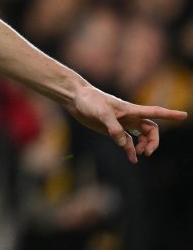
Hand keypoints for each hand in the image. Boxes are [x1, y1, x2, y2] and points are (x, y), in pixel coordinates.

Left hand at [66, 84, 186, 162]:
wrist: (76, 99)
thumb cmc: (90, 101)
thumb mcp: (102, 114)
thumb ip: (114, 129)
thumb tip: (123, 143)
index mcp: (131, 110)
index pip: (155, 112)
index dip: (170, 114)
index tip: (184, 115)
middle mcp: (130, 117)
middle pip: (151, 129)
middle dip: (153, 141)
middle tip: (146, 152)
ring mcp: (122, 123)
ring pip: (141, 136)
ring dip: (143, 146)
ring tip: (138, 154)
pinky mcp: (112, 130)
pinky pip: (127, 142)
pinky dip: (130, 150)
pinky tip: (132, 159)